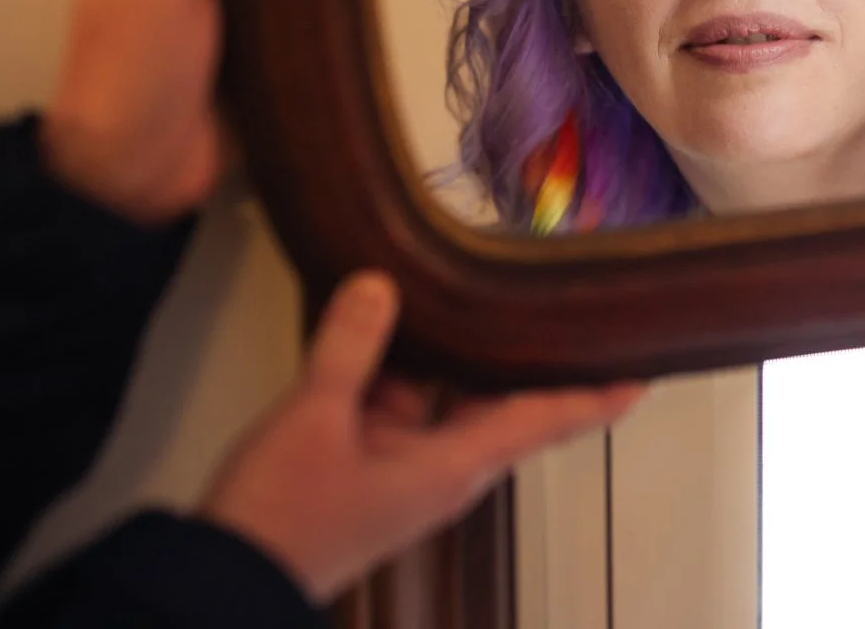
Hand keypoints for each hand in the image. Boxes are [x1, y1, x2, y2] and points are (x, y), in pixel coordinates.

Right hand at [200, 271, 643, 604]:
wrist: (221, 582)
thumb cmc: (282, 517)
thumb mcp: (315, 419)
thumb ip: (351, 347)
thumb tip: (380, 285)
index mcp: (452, 467)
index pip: (544, 421)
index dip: (595, 397)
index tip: (642, 374)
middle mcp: (441, 468)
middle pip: (500, 397)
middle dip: (525, 351)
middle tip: (553, 297)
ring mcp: (403, 466)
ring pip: (445, 393)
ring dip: (453, 348)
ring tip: (471, 283)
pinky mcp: (365, 462)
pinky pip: (399, 402)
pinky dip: (397, 364)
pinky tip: (383, 317)